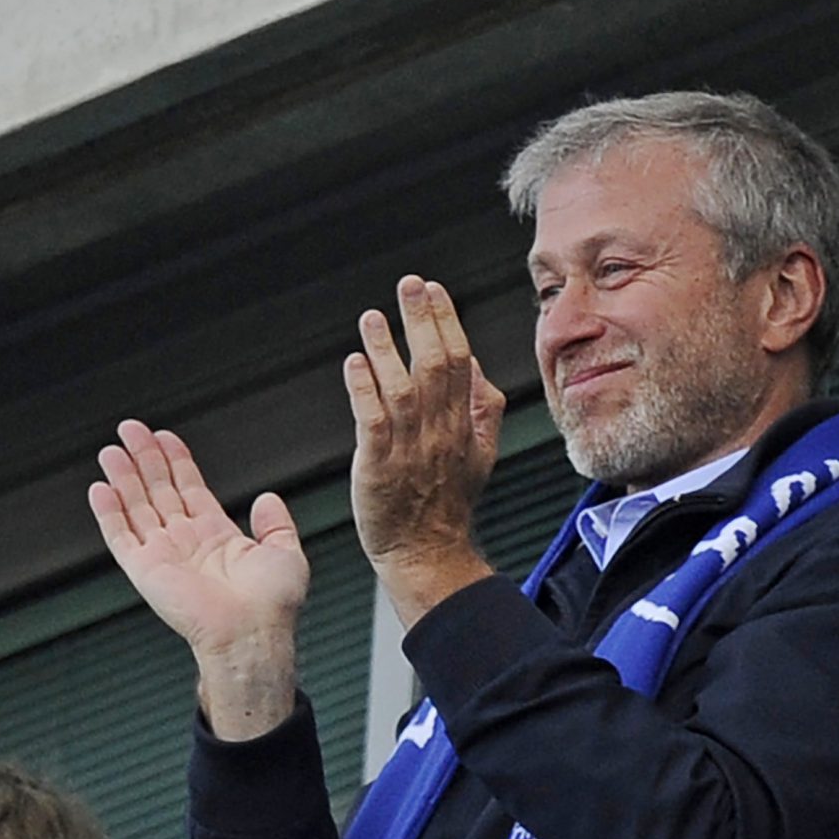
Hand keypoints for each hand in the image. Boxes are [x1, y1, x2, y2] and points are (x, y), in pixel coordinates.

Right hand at [90, 420, 308, 737]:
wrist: (252, 631)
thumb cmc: (272, 604)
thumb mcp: (285, 552)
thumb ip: (276, 523)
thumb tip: (268, 497)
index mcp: (216, 536)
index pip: (189, 488)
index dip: (176, 460)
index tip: (163, 436)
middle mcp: (186, 542)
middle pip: (158, 490)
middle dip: (144, 458)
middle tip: (130, 428)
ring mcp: (163, 555)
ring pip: (136, 507)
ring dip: (122, 477)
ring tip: (110, 450)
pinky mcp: (145, 571)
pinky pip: (120, 537)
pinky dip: (108, 513)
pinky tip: (99, 488)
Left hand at [344, 276, 503, 623]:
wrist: (427, 554)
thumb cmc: (447, 505)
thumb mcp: (482, 456)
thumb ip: (484, 410)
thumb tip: (476, 366)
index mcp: (464, 425)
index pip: (460, 362)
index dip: (447, 321)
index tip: (433, 289)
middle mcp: (440, 432)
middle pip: (436, 366)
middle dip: (423, 320)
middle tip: (409, 284)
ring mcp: (410, 450)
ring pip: (402, 389)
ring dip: (387, 349)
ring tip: (372, 317)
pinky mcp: (380, 467)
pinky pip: (372, 422)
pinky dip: (363, 389)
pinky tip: (354, 363)